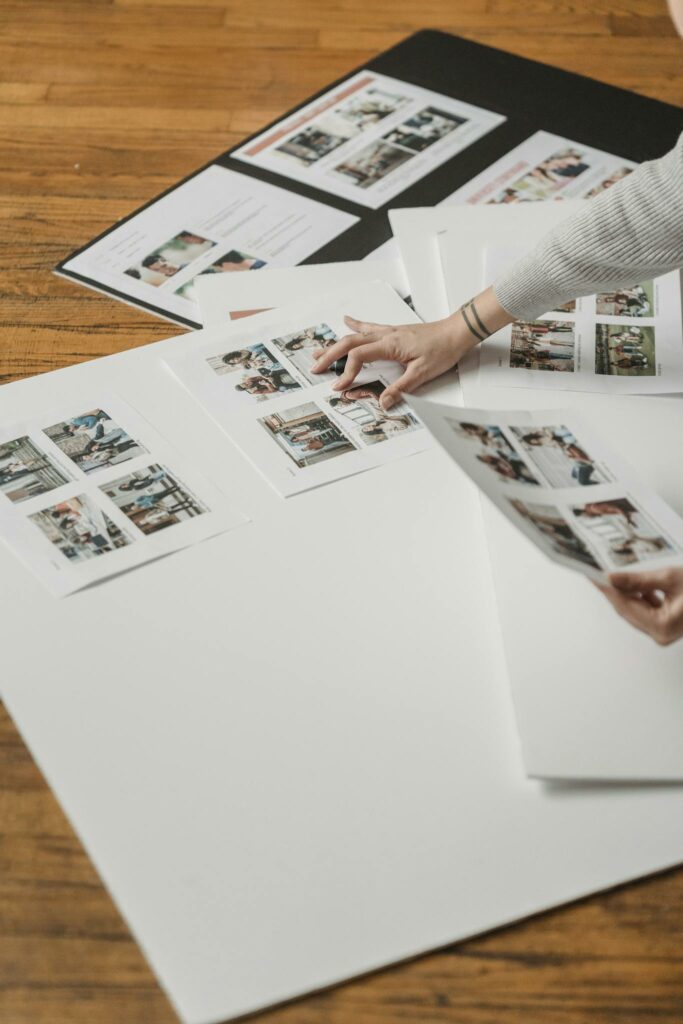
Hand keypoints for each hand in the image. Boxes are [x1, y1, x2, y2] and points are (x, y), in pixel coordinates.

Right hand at [310, 286, 513, 409]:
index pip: (359, 357)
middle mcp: (386, 336)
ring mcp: (388, 332)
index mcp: (390, 345)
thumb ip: (401, 388)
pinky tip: (346, 320)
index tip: (339, 387)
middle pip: (349, 343)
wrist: (457, 332)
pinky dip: (355, 325)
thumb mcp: (423, 373)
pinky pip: (369, 327)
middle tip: (315, 367)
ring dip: (335, 343)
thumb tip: (382, 402)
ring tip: (318, 350)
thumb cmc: (443, 349)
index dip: (347, 373)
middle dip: (330, 356)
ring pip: (355, 335)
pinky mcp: (393, 331)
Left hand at [595, 567, 682, 645]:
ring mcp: (664, 633)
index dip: (607, 590)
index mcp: (663, 626)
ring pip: (635, 611)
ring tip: (616, 576)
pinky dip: (639, 598)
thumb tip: (612, 578)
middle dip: (613, 592)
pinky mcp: (666, 627)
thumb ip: (638, 580)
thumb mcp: (670, 578)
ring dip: (626, 594)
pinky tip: (637, 585)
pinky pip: (645, 612)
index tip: (594, 577)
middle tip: (599, 574)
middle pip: (627, 611)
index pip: (624, 606)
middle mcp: (662, 635)